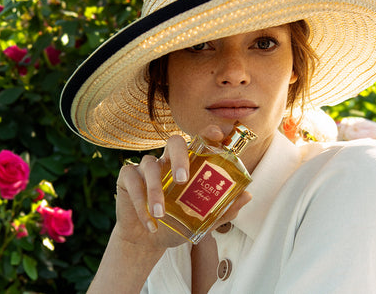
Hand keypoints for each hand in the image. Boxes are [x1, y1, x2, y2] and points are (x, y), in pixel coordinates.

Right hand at [113, 125, 251, 248]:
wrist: (148, 242)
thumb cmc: (176, 224)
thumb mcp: (201, 220)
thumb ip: (223, 209)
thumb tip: (248, 195)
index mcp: (187, 165)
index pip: (198, 142)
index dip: (207, 134)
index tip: (217, 133)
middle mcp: (167, 160)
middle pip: (173, 142)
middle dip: (179, 157)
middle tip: (182, 179)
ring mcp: (146, 167)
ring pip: (150, 165)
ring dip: (155, 191)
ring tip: (161, 214)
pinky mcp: (127, 178)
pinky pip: (133, 182)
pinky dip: (141, 203)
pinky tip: (150, 222)